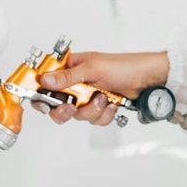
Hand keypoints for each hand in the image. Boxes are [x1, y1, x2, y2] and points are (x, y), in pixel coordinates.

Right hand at [36, 50, 168, 126]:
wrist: (147, 80)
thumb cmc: (124, 66)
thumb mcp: (93, 68)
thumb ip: (67, 77)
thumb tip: (45, 80)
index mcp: (71, 67)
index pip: (46, 80)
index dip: (39, 92)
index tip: (40, 101)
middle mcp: (76, 83)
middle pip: (56, 104)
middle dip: (66, 109)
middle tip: (72, 107)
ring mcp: (87, 97)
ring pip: (76, 115)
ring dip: (91, 110)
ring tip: (103, 99)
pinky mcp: (98, 107)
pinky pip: (93, 120)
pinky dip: (103, 115)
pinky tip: (111, 104)